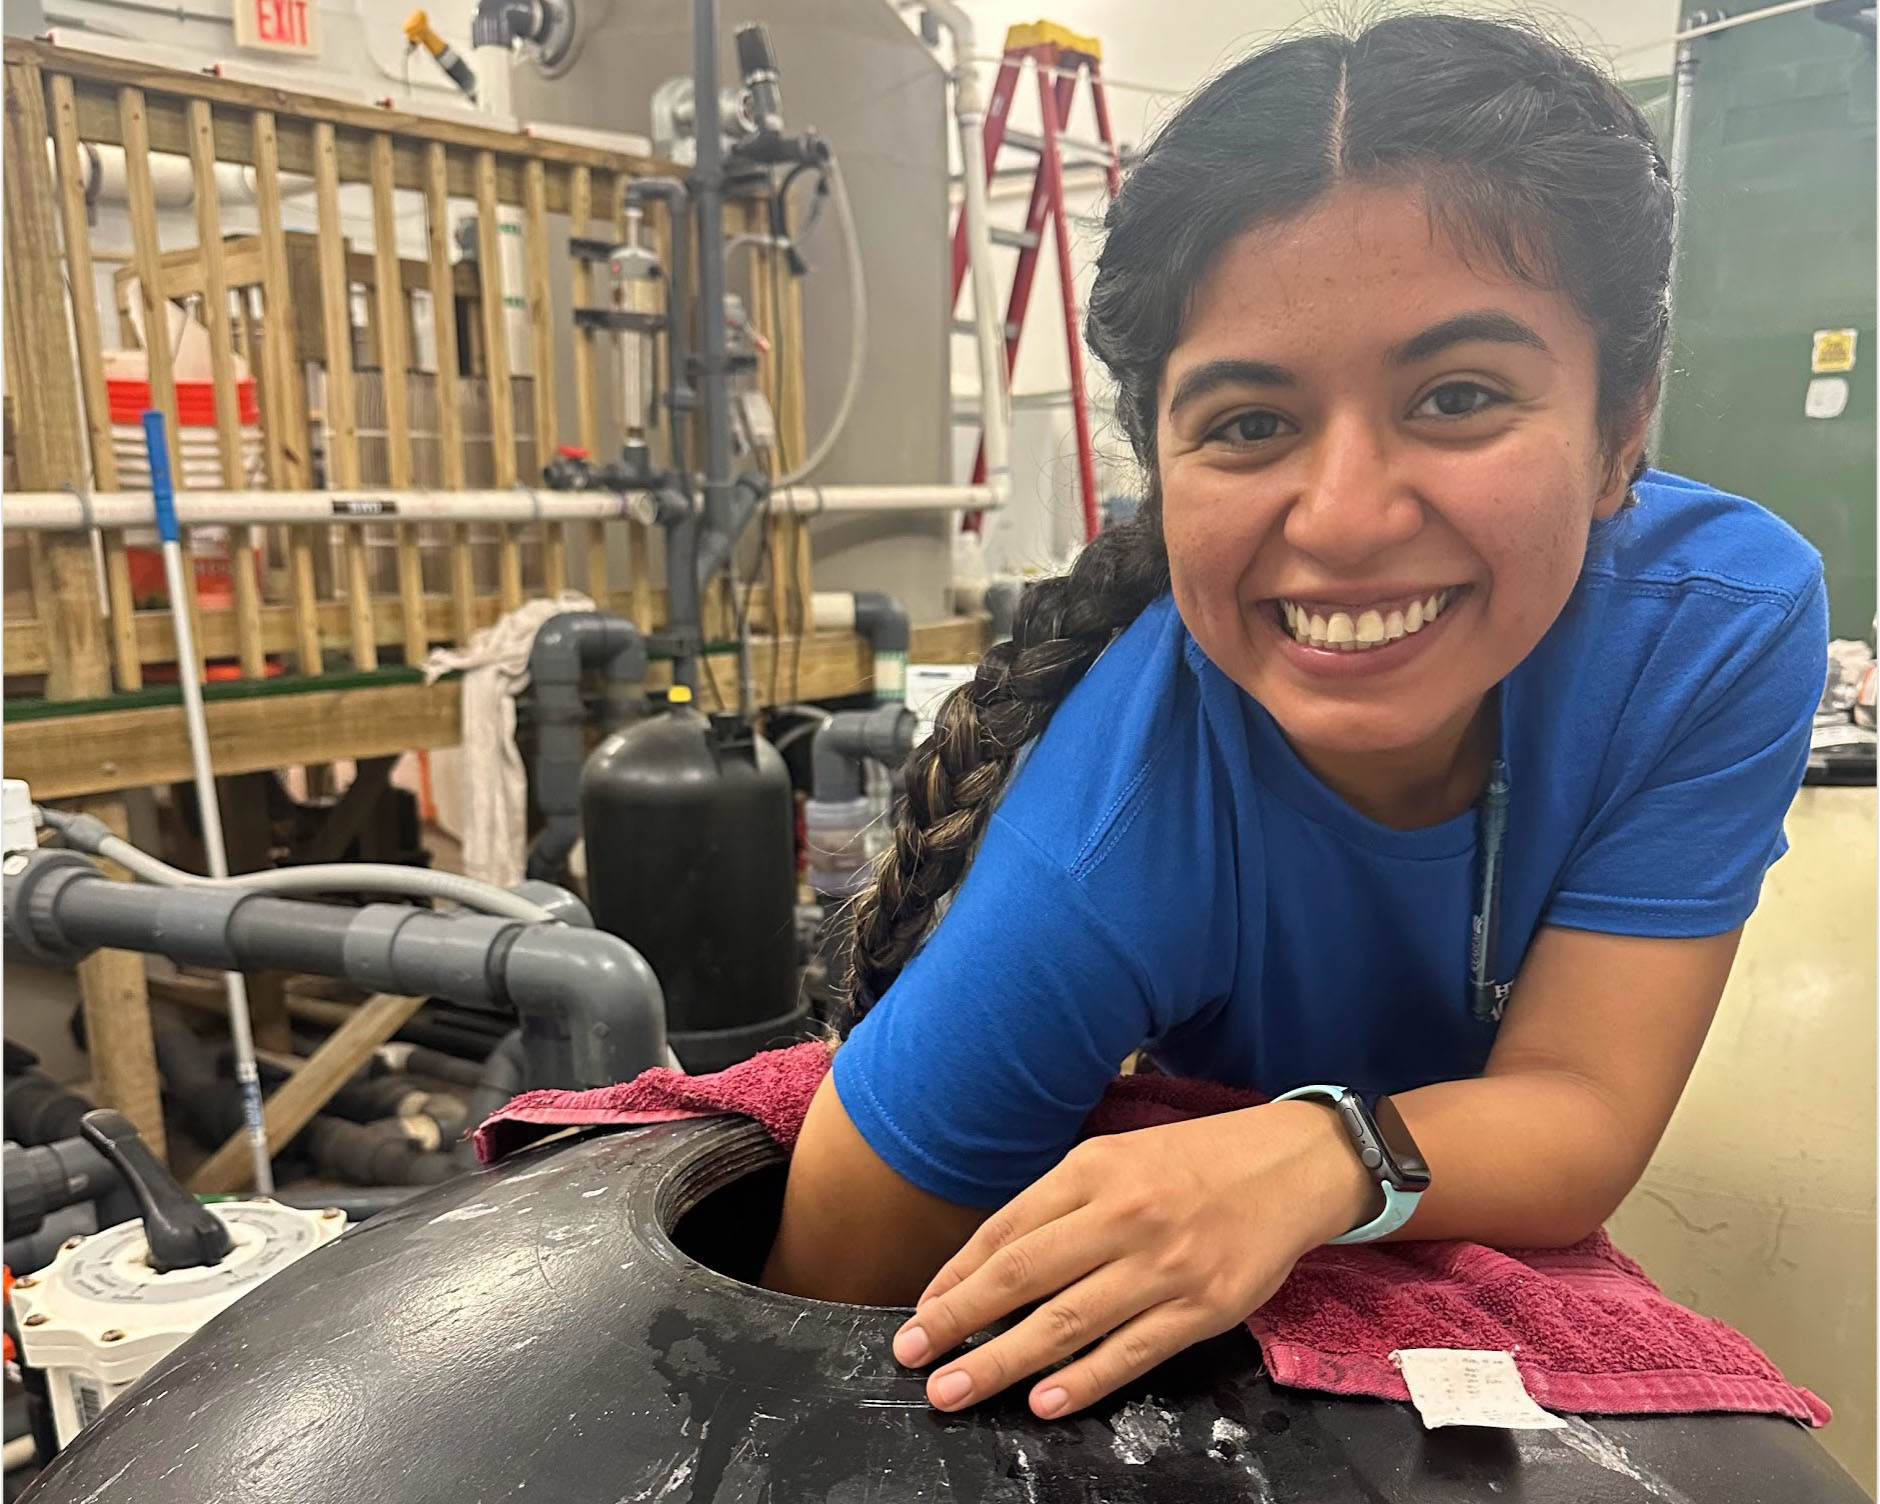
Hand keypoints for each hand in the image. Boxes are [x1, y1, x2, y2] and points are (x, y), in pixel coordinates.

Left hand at [890, 1100, 1377, 1418]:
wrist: (1292, 1165)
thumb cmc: (1193, 1163)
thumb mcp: (1118, 1159)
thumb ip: (1060, 1205)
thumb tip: (993, 1265)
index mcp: (1093, 1170)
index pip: (1007, 1230)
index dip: (957, 1277)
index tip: (921, 1312)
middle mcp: (1123, 1215)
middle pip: (1023, 1276)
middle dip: (959, 1321)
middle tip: (914, 1357)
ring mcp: (1163, 1265)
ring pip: (1067, 1322)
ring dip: (1003, 1361)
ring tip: (956, 1389)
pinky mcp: (1203, 1307)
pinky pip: (1131, 1351)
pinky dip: (1083, 1381)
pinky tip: (1042, 1401)